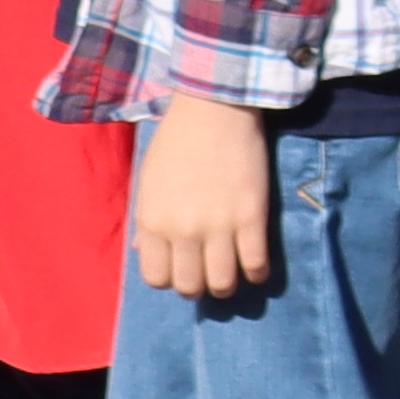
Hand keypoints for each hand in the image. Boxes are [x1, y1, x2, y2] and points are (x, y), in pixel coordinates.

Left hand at [127, 99, 275, 299]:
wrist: (213, 111)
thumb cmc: (175, 143)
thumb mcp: (148, 181)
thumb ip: (145, 220)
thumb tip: (142, 250)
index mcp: (153, 222)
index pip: (157, 278)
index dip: (169, 278)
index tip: (180, 267)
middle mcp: (183, 231)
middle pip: (191, 287)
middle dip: (198, 286)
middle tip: (207, 271)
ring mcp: (219, 226)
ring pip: (224, 284)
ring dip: (228, 284)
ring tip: (231, 270)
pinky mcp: (252, 218)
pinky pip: (256, 265)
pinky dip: (257, 272)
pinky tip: (255, 264)